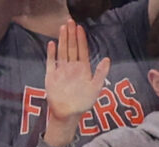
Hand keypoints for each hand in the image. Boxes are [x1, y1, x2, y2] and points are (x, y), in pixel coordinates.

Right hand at [41, 21, 109, 145]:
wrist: (68, 113)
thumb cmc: (83, 102)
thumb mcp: (95, 88)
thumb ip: (101, 73)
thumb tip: (107, 59)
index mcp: (83, 70)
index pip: (82, 51)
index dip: (81, 39)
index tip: (80, 28)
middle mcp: (72, 68)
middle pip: (72, 48)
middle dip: (71, 35)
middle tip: (70, 21)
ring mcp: (61, 70)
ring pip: (62, 52)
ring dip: (62, 40)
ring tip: (62, 28)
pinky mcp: (51, 75)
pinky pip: (51, 61)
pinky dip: (51, 53)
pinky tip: (52, 44)